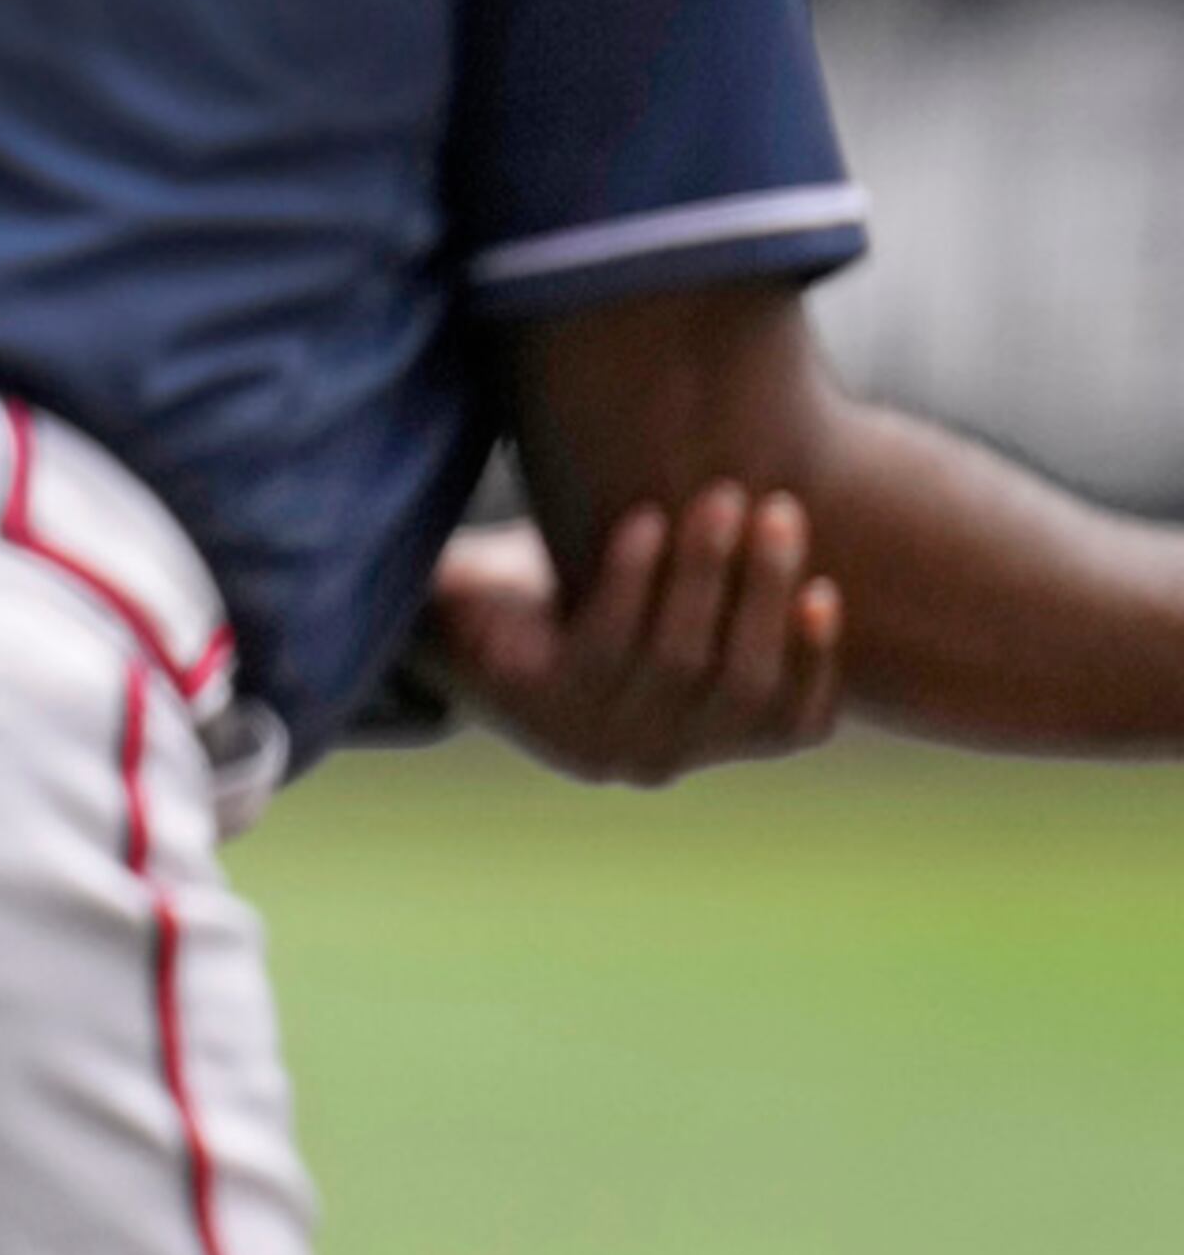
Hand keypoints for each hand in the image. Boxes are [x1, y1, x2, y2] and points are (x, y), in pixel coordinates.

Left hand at [431, 482, 841, 786]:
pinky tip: (643, 522)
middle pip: (739, 684)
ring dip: (705, 574)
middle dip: (764, 594)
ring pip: (677, 660)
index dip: (816, 662)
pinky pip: (601, 642)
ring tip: (719, 500)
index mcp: (693, 737)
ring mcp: (588, 735)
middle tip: (778, 511)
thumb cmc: (559, 590)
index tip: (824, 590)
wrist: (430, 602)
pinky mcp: (530, 702)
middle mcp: (649, 754)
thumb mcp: (653, 595)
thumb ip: (725, 587)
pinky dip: (631, 578)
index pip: (788, 725)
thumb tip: (806, 519)